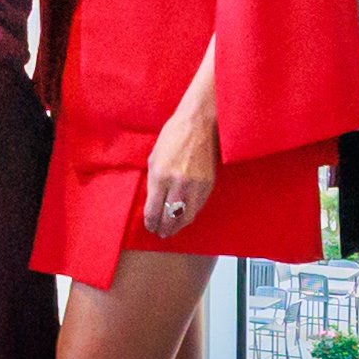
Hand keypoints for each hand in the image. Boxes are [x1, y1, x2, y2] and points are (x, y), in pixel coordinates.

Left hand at [138, 108, 220, 239]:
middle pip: (170, 218)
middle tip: (161, 233)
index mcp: (160, 175)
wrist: (199, 124)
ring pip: (186, 217)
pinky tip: (185, 217)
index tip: (150, 227)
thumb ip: (153, 182)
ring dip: (178, 226)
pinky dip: (191, 215)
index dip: (150, 222)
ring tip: (172, 230)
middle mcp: (177, 183)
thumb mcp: (154, 158)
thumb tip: (153, 202)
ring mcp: (195, 185)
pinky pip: (198, 207)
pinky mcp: (208, 185)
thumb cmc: (173, 137)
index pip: (153, 210)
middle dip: (164, 228)